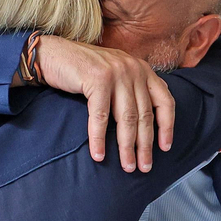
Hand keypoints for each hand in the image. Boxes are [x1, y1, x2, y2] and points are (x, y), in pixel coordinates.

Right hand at [34, 35, 176, 172]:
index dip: (167, 126)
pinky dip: (99, 139)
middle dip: (145, 145)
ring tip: (127, 166)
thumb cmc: (84, 70)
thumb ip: (132, 90)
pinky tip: (99, 155)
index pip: (165, 101)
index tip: (165, 147)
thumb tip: (145, 124)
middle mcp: (133, 70)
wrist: (53, 54)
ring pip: (126, 118)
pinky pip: (100, 116)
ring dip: (127, 147)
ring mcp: (116, 73)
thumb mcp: (117, 75)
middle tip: (144, 166)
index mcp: (142, 70)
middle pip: (145, 115)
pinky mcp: (97, 79)